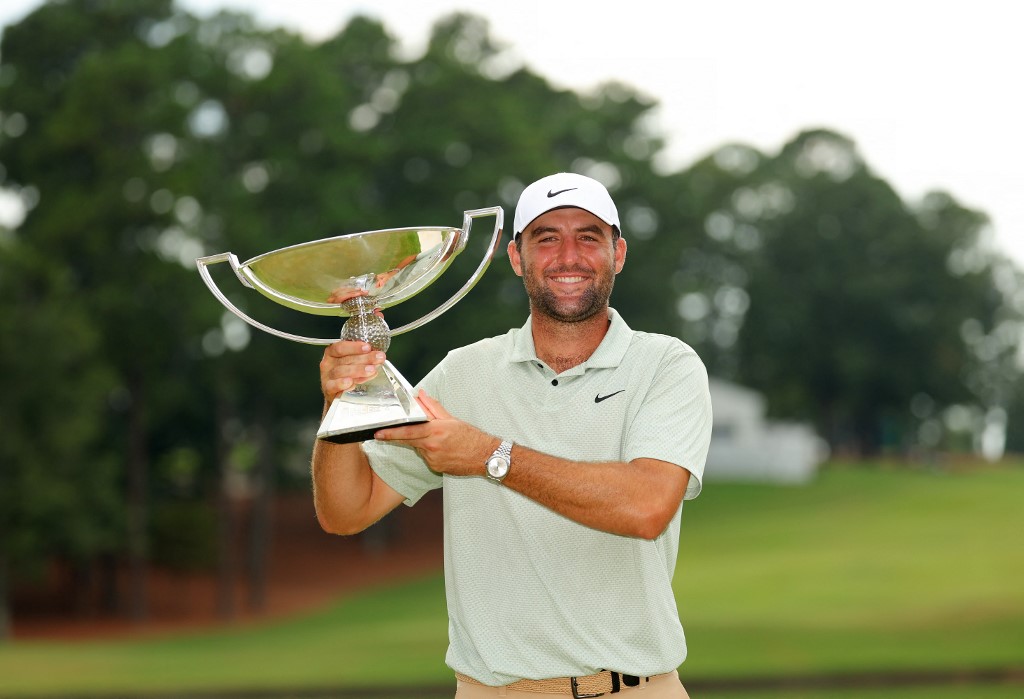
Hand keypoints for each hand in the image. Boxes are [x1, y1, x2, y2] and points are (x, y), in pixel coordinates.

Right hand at [319, 340, 386, 401]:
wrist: (336, 395)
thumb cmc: (345, 376)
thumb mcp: (353, 363)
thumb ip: (363, 358)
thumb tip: (378, 356)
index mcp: (332, 353)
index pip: (341, 347)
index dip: (355, 347)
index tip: (368, 348)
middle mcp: (328, 364)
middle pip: (345, 359)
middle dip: (364, 358)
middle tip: (378, 359)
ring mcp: (327, 377)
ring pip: (341, 371)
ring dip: (358, 370)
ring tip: (371, 370)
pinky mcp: (328, 390)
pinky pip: (333, 386)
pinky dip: (342, 384)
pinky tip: (351, 383)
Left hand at [374, 391, 495, 476]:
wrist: (485, 457)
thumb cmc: (471, 437)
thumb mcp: (451, 419)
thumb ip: (433, 407)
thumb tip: (421, 395)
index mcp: (434, 431)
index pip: (407, 432)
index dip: (391, 433)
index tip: (378, 433)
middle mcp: (431, 447)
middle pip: (408, 441)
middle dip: (399, 437)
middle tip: (388, 434)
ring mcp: (432, 459)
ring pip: (418, 448)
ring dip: (421, 443)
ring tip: (438, 439)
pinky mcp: (435, 468)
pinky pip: (426, 457)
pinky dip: (429, 452)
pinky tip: (442, 449)